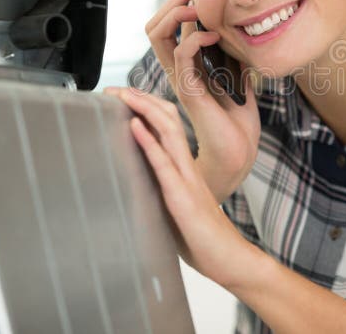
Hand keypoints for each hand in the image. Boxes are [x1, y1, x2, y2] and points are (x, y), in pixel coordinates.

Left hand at [124, 90, 256, 287]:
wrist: (229, 259)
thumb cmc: (203, 238)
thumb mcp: (176, 208)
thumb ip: (161, 190)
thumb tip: (138, 184)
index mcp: (185, 168)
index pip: (167, 126)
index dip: (147, 107)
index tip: (124, 95)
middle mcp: (187, 167)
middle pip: (167, 120)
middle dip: (141, 100)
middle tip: (116, 87)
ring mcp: (186, 180)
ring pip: (167, 133)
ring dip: (143, 110)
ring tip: (124, 94)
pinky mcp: (182, 197)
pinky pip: (164, 164)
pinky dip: (148, 142)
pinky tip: (134, 127)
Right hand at [139, 0, 261, 201]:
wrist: (237, 151)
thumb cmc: (236, 117)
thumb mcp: (236, 74)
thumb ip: (231, 52)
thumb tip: (240, 26)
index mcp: (186, 65)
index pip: (167, 26)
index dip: (177, 3)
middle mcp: (178, 70)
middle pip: (155, 26)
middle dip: (171, 1)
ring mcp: (181, 79)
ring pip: (158, 36)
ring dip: (176, 13)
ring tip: (197, 6)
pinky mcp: (191, 91)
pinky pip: (180, 56)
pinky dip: (194, 38)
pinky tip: (213, 35)